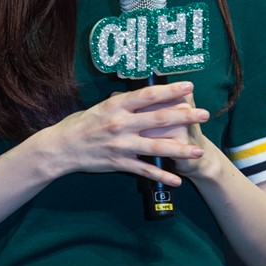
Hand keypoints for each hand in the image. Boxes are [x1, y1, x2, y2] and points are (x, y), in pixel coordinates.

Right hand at [50, 81, 207, 185]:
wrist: (61, 148)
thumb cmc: (81, 124)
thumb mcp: (101, 107)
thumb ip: (122, 103)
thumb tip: (141, 94)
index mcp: (117, 106)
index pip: (149, 95)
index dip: (171, 90)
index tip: (189, 87)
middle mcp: (121, 124)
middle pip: (159, 118)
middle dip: (185, 116)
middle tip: (204, 114)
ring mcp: (121, 145)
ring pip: (156, 147)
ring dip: (180, 149)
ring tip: (198, 150)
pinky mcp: (119, 163)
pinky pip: (144, 170)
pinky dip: (161, 175)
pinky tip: (177, 179)